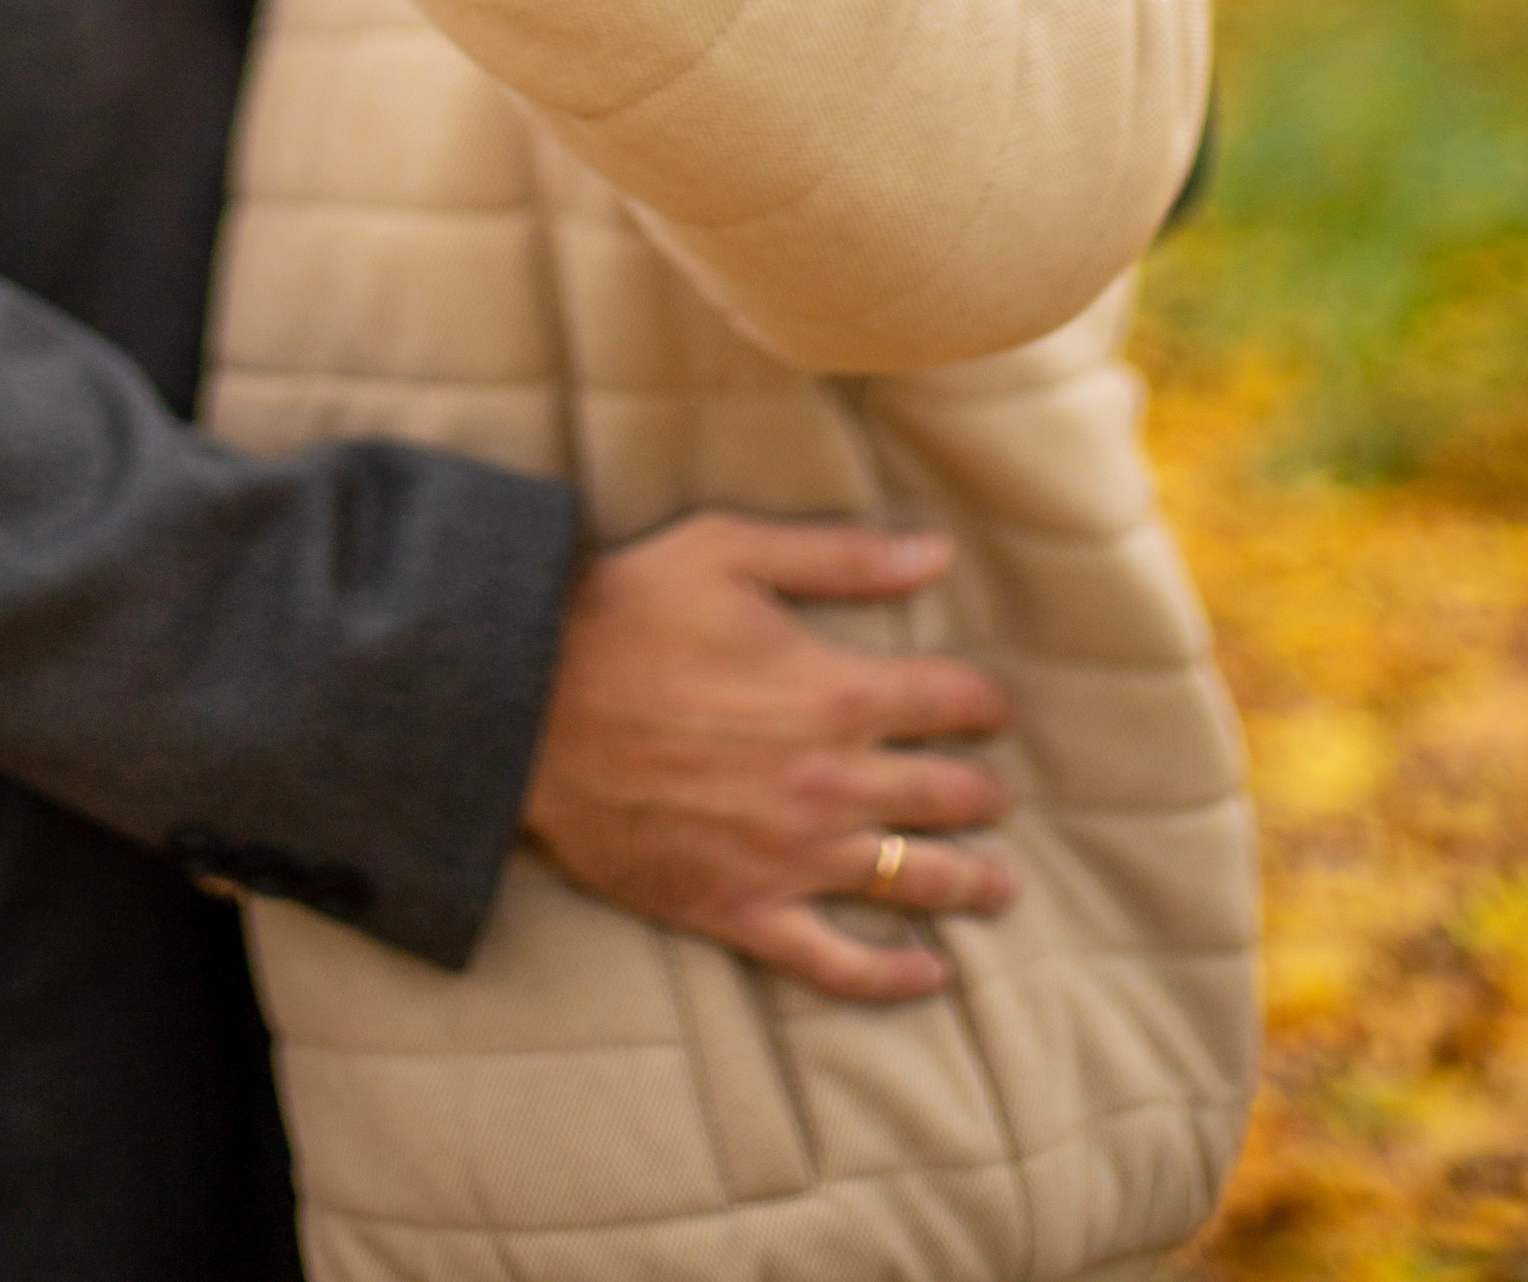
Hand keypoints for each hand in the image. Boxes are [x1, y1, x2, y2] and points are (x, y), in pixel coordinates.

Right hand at [522, 511, 1018, 1004]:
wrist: (525, 706)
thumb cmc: (624, 614)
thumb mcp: (728, 552)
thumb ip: (840, 556)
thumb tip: (936, 552)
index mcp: (834, 692)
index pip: (953, 703)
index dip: (986, 703)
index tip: (994, 706)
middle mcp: (830, 784)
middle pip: (949, 797)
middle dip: (985, 793)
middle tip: (996, 794)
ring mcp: (790, 858)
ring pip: (913, 881)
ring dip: (971, 883)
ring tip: (1001, 885)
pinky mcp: (741, 911)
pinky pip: (837, 963)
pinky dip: (893, 974)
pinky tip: (931, 971)